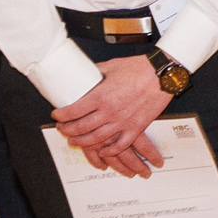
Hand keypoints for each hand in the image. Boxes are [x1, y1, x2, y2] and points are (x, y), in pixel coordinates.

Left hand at [52, 55, 175, 173]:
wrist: (161, 75)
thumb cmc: (139, 68)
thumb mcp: (111, 66)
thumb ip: (96, 72)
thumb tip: (86, 72)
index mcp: (101, 96)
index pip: (73, 110)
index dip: (61, 115)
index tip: (57, 115)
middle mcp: (109, 111)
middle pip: (81, 127)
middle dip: (67, 130)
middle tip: (62, 129)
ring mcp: (122, 122)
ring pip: (96, 139)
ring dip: (82, 142)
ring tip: (74, 140)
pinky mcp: (135, 128)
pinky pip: (119, 145)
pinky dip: (109, 151)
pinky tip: (102, 151)